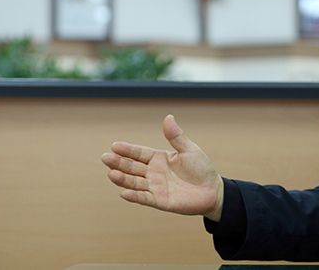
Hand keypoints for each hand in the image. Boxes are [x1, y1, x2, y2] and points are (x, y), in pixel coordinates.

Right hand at [101, 115, 223, 220]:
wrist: (213, 191)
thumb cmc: (201, 169)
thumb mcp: (189, 150)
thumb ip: (176, 137)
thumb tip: (168, 117)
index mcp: (159, 158)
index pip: (139, 153)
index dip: (127, 150)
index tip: (115, 146)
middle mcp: (153, 173)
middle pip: (132, 167)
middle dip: (119, 163)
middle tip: (105, 158)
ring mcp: (155, 187)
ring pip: (135, 183)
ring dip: (123, 179)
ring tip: (111, 174)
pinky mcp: (160, 201)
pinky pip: (145, 198)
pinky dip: (134, 196)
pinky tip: (124, 193)